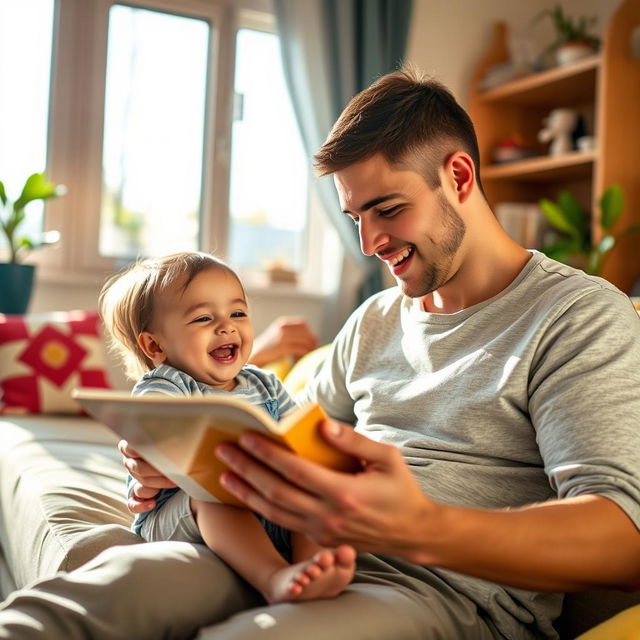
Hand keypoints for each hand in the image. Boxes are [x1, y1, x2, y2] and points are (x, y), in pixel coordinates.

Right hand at [118, 439, 176, 513]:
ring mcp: (133, 480)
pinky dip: (142, 505)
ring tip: (174, 483)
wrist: (176, 459)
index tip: (162, 453)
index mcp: (131, 446)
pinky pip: (133, 504)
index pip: (130, 448)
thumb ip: (165, 435)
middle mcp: (130, 463)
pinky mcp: (135, 495)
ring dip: (158, 486)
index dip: (146, 452)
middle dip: (159, 471)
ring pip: (140, 487)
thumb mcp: (168, 437)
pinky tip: (153, 503)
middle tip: (176, 470)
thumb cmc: (172, 445)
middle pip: (138, 469)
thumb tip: (175, 433)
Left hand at [215, 421, 438, 561]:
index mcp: (344, 494)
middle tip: (223, 451)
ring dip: (246, 492)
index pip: (295, 471)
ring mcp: (321, 532)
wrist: (411, 533)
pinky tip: (247, 494)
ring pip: (273, 512)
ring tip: (224, 474)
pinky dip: (260, 507)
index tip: (246, 437)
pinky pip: (283, 522)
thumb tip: (322, 425)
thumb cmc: (400, 490)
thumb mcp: (387, 458)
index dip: (267, 454)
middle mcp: (328, 516)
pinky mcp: (319, 540)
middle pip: (275, 491)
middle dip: (246, 470)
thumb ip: (355, 441)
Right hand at [250, 316, 318, 366]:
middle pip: (305, 332)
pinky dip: (303, 354)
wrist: (252, 355)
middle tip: (314, 350)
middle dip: (312, 341)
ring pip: (304, 341)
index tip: (313, 341)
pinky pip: (300, 349)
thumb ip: (289, 334)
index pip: (302, 323)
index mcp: (282, 323)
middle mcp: (283, 327)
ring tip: (308, 356)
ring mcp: (282, 336)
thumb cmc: (266, 349)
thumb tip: (308, 340)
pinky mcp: (282, 346)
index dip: (310, 332)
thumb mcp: (277, 336)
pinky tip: (301, 359)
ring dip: (309, 349)